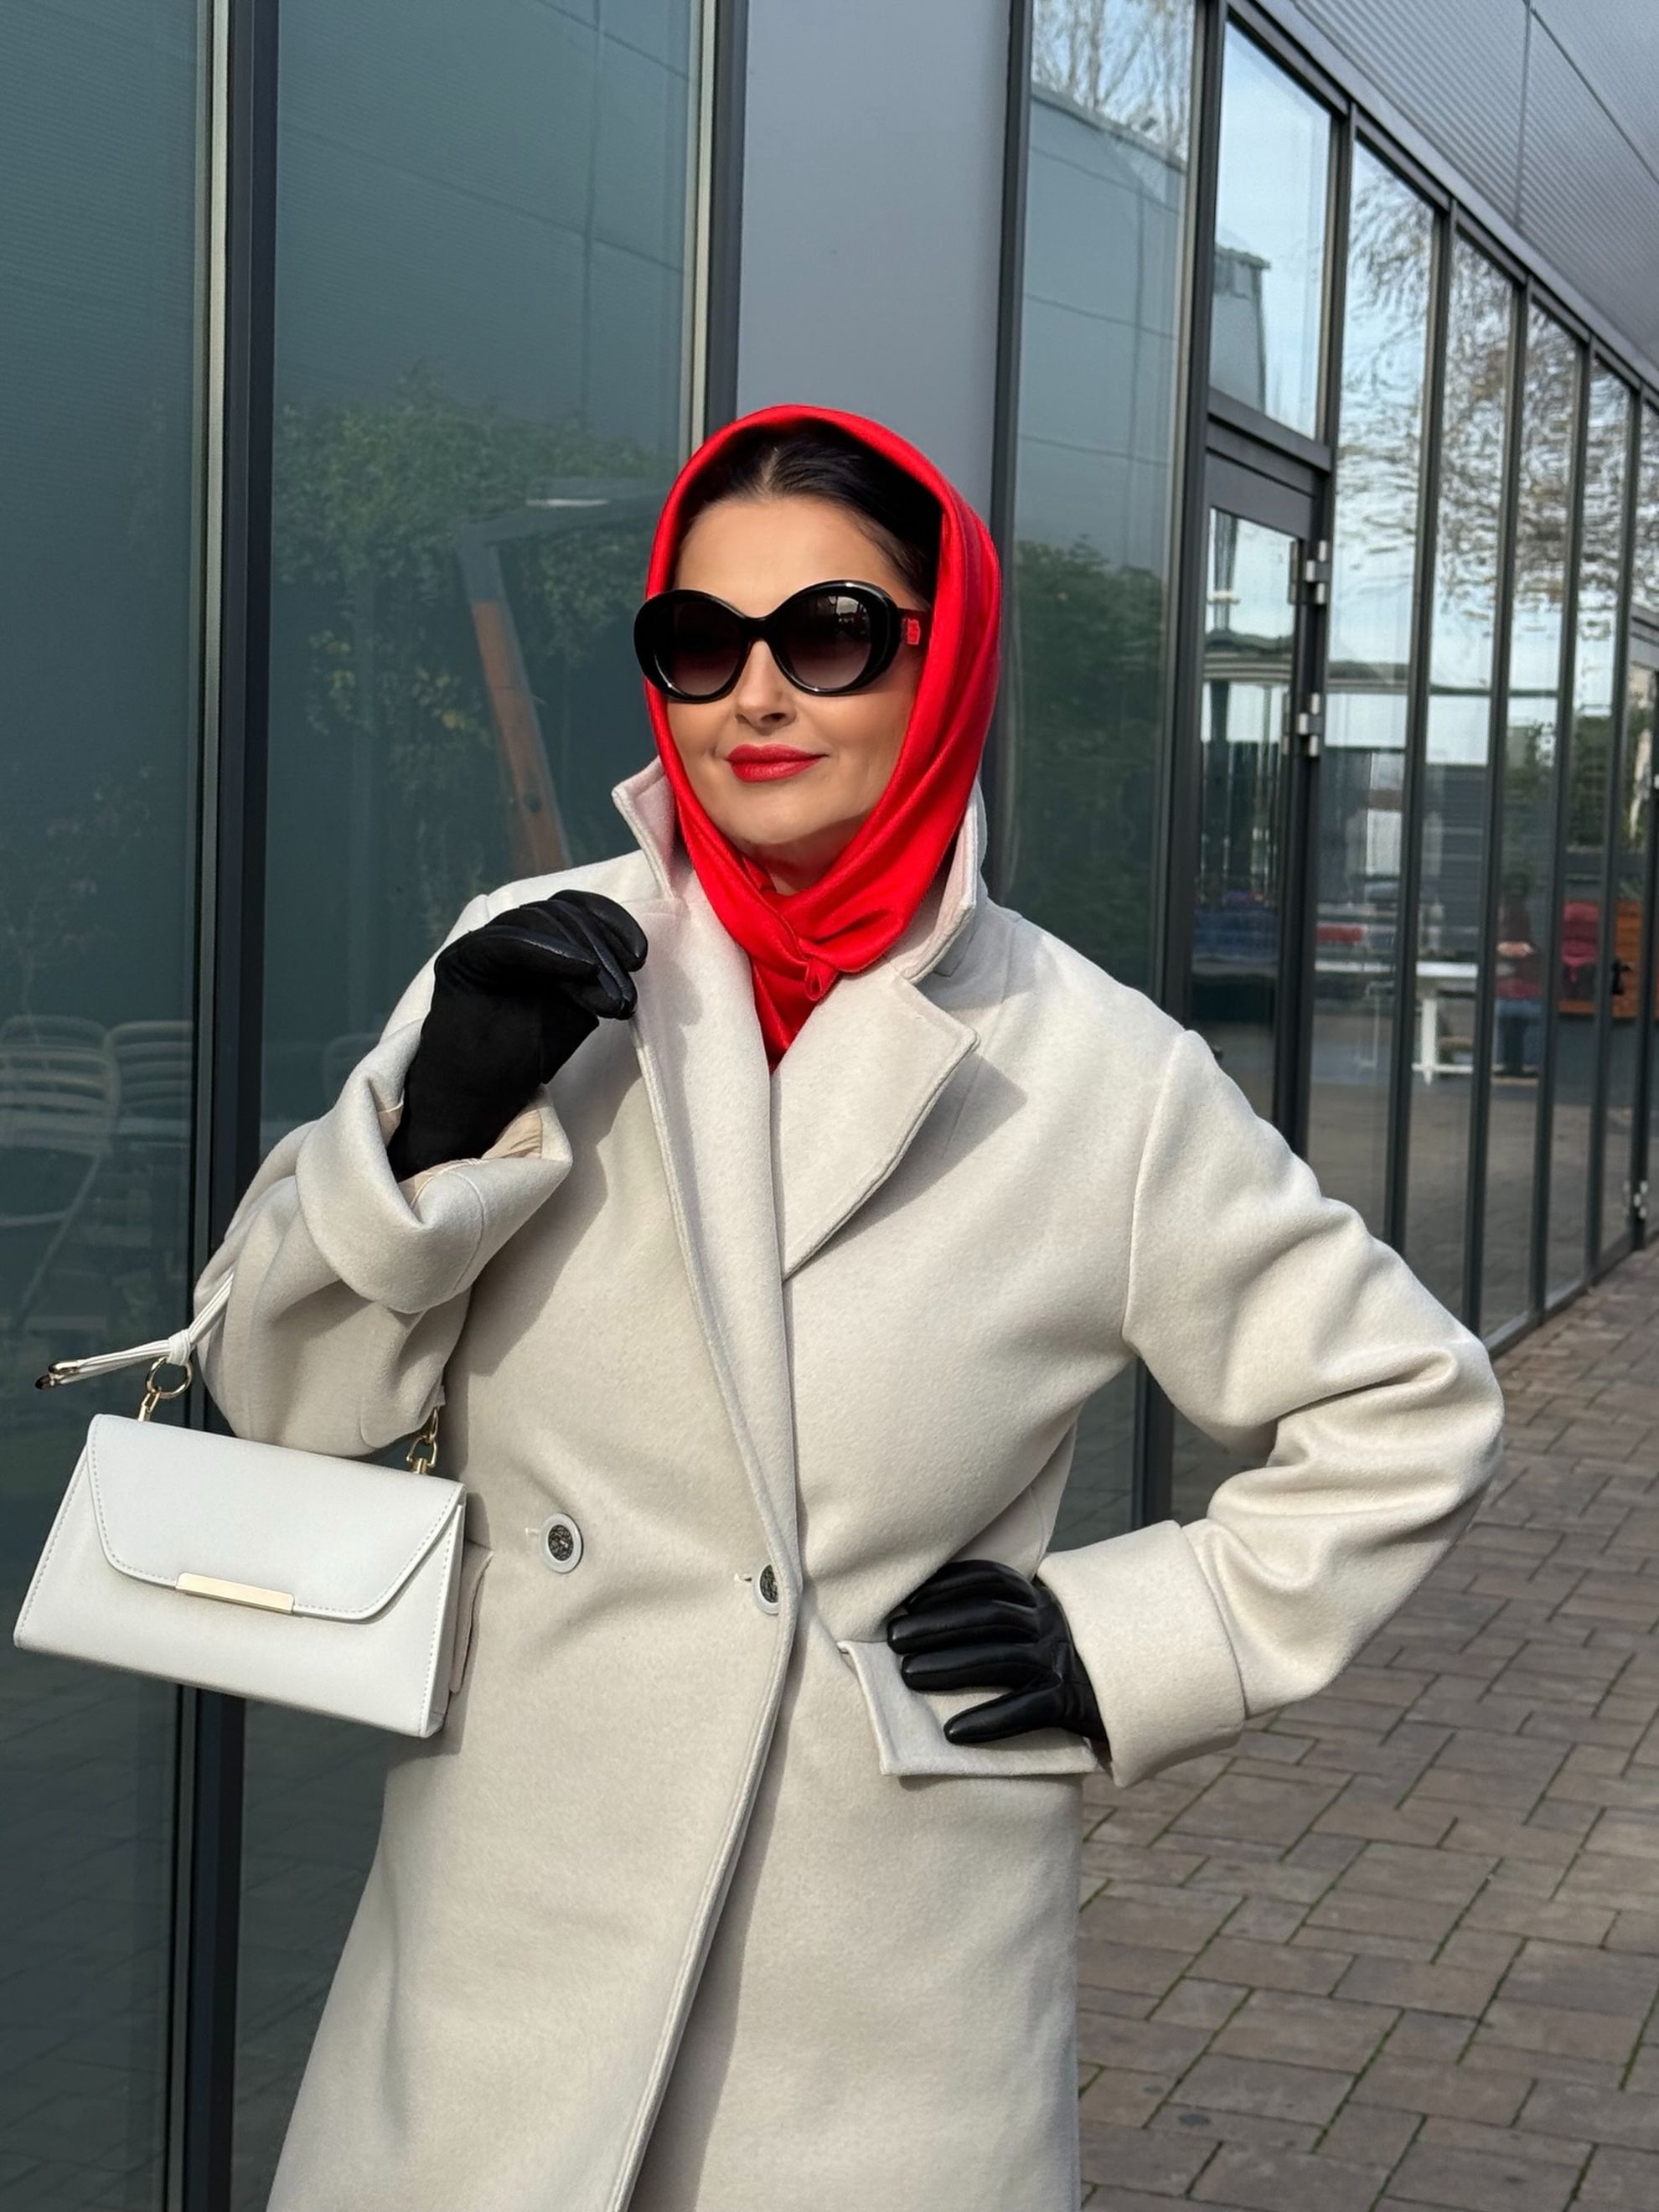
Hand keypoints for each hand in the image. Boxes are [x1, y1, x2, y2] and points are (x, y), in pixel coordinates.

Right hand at [386, 889, 647, 1181]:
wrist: (475, 1099)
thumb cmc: (523, 1058)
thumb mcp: (576, 1012)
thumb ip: (596, 980)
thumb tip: (629, 960)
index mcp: (537, 942)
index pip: (577, 908)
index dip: (613, 923)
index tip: (639, 957)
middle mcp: (508, 934)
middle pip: (563, 911)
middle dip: (603, 948)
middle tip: (625, 996)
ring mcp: (482, 943)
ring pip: (538, 919)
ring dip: (583, 953)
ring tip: (608, 1000)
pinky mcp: (460, 959)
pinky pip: (507, 942)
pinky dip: (549, 950)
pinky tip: (582, 969)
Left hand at [885, 1558, 1106, 1748]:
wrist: (1135, 1688)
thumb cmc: (1070, 1657)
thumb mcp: (1043, 1624)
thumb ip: (1004, 1614)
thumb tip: (931, 1611)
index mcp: (1040, 1602)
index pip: (990, 1582)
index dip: (948, 1586)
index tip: (908, 1599)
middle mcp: (1050, 1625)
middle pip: (988, 1617)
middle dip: (937, 1625)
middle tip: (892, 1639)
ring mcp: (1062, 1662)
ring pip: (1001, 1659)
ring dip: (951, 1665)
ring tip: (909, 1675)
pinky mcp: (1072, 1703)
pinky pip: (1027, 1709)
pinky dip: (989, 1720)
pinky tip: (953, 1733)